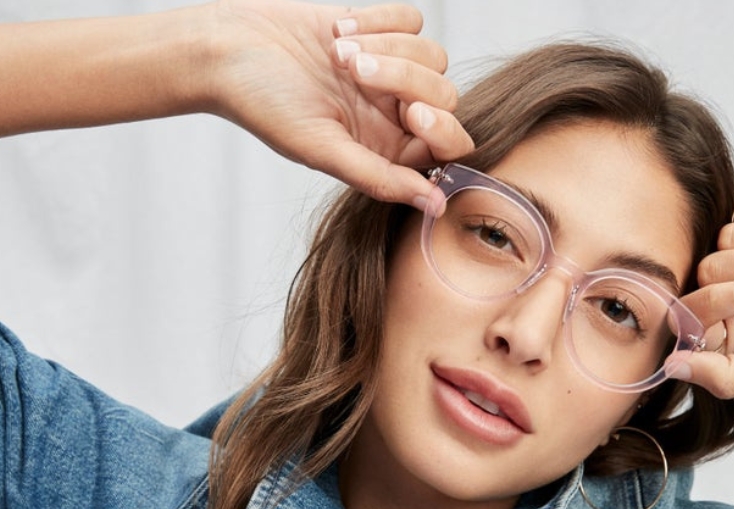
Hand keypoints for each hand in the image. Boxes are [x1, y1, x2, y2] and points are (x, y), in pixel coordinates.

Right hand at [206, 0, 473, 205]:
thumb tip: (435, 206)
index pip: (448, 146)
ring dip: (386, 46)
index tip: (411, 112)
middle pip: (445, 96)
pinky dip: (377, 19)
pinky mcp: (378, 30)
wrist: (227, 48)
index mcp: (385, 152)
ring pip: (432, 55)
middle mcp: (392, 116)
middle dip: (406, 77)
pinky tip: (336, 31)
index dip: (442, 128)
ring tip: (336, 53)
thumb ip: (381, 179)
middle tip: (354, 71)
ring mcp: (388, 73)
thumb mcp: (323, 149)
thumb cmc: (265, 105)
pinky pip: (410, 19)